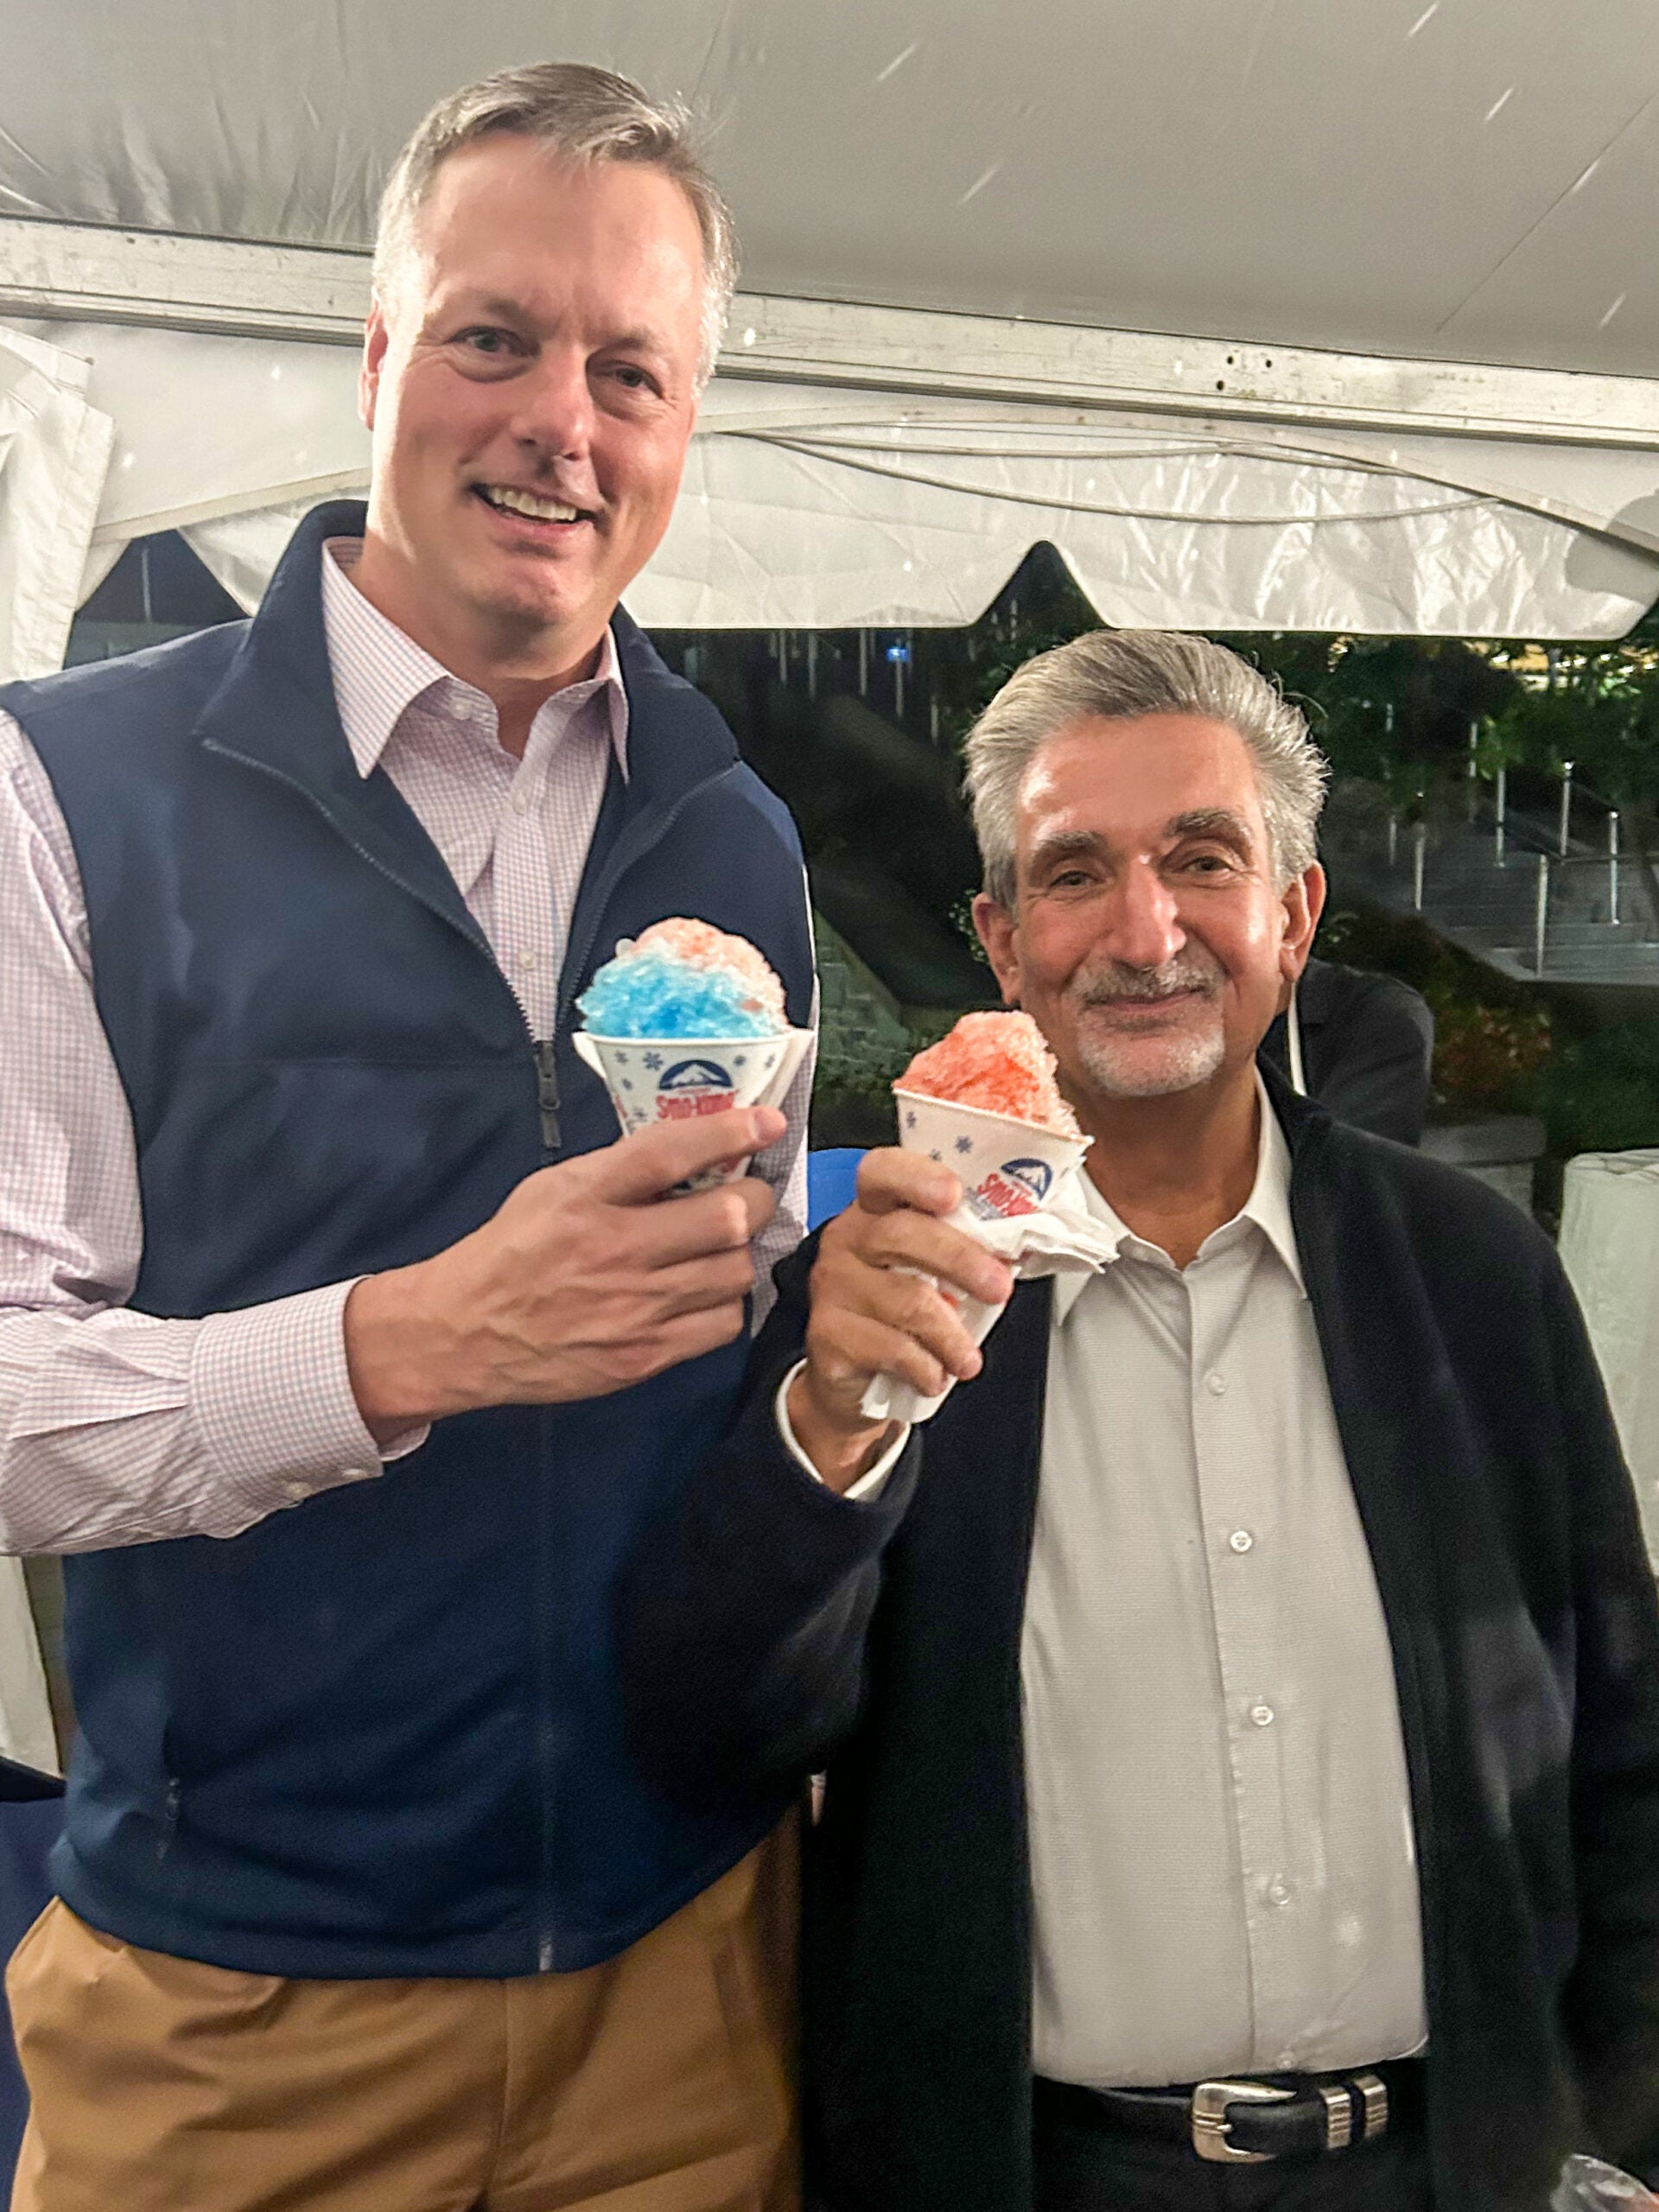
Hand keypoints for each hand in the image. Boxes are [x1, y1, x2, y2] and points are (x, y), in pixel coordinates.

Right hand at [345, 1107, 785, 1436]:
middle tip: (749, 1196)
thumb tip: (697, 1146)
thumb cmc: (514, 1250)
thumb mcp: (553, 1188)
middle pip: (727, 1219)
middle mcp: (615, 1250)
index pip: (669, 1154)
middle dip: (754, 1200)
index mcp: (587, 1196)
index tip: (767, 1123)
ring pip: (735, 1272)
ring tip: (718, 1247)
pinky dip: (723, 1303)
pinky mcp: (644, 1355)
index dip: (729, 1133)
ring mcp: (634, 1308)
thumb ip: (619, 1168)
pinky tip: (700, 1293)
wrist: (466, 1334)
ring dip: (738, 1254)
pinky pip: (722, 1324)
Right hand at [786, 1149, 1014, 1492]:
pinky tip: (934, 1374)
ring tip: (968, 1358)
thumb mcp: (931, 1270)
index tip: (953, 1195)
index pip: (883, 1173)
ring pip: (906, 1301)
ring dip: (952, 1335)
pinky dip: (926, 1368)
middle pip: (902, 1234)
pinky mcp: (828, 1336)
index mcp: (874, 1210)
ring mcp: (833, 1287)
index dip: (917, 1178)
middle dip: (961, 1261)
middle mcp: (846, 1240)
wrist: (854, 1377)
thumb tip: (1023, 1245)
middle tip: (999, 1289)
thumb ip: (964, 1248)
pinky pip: (893, 1349)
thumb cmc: (902, 1311)